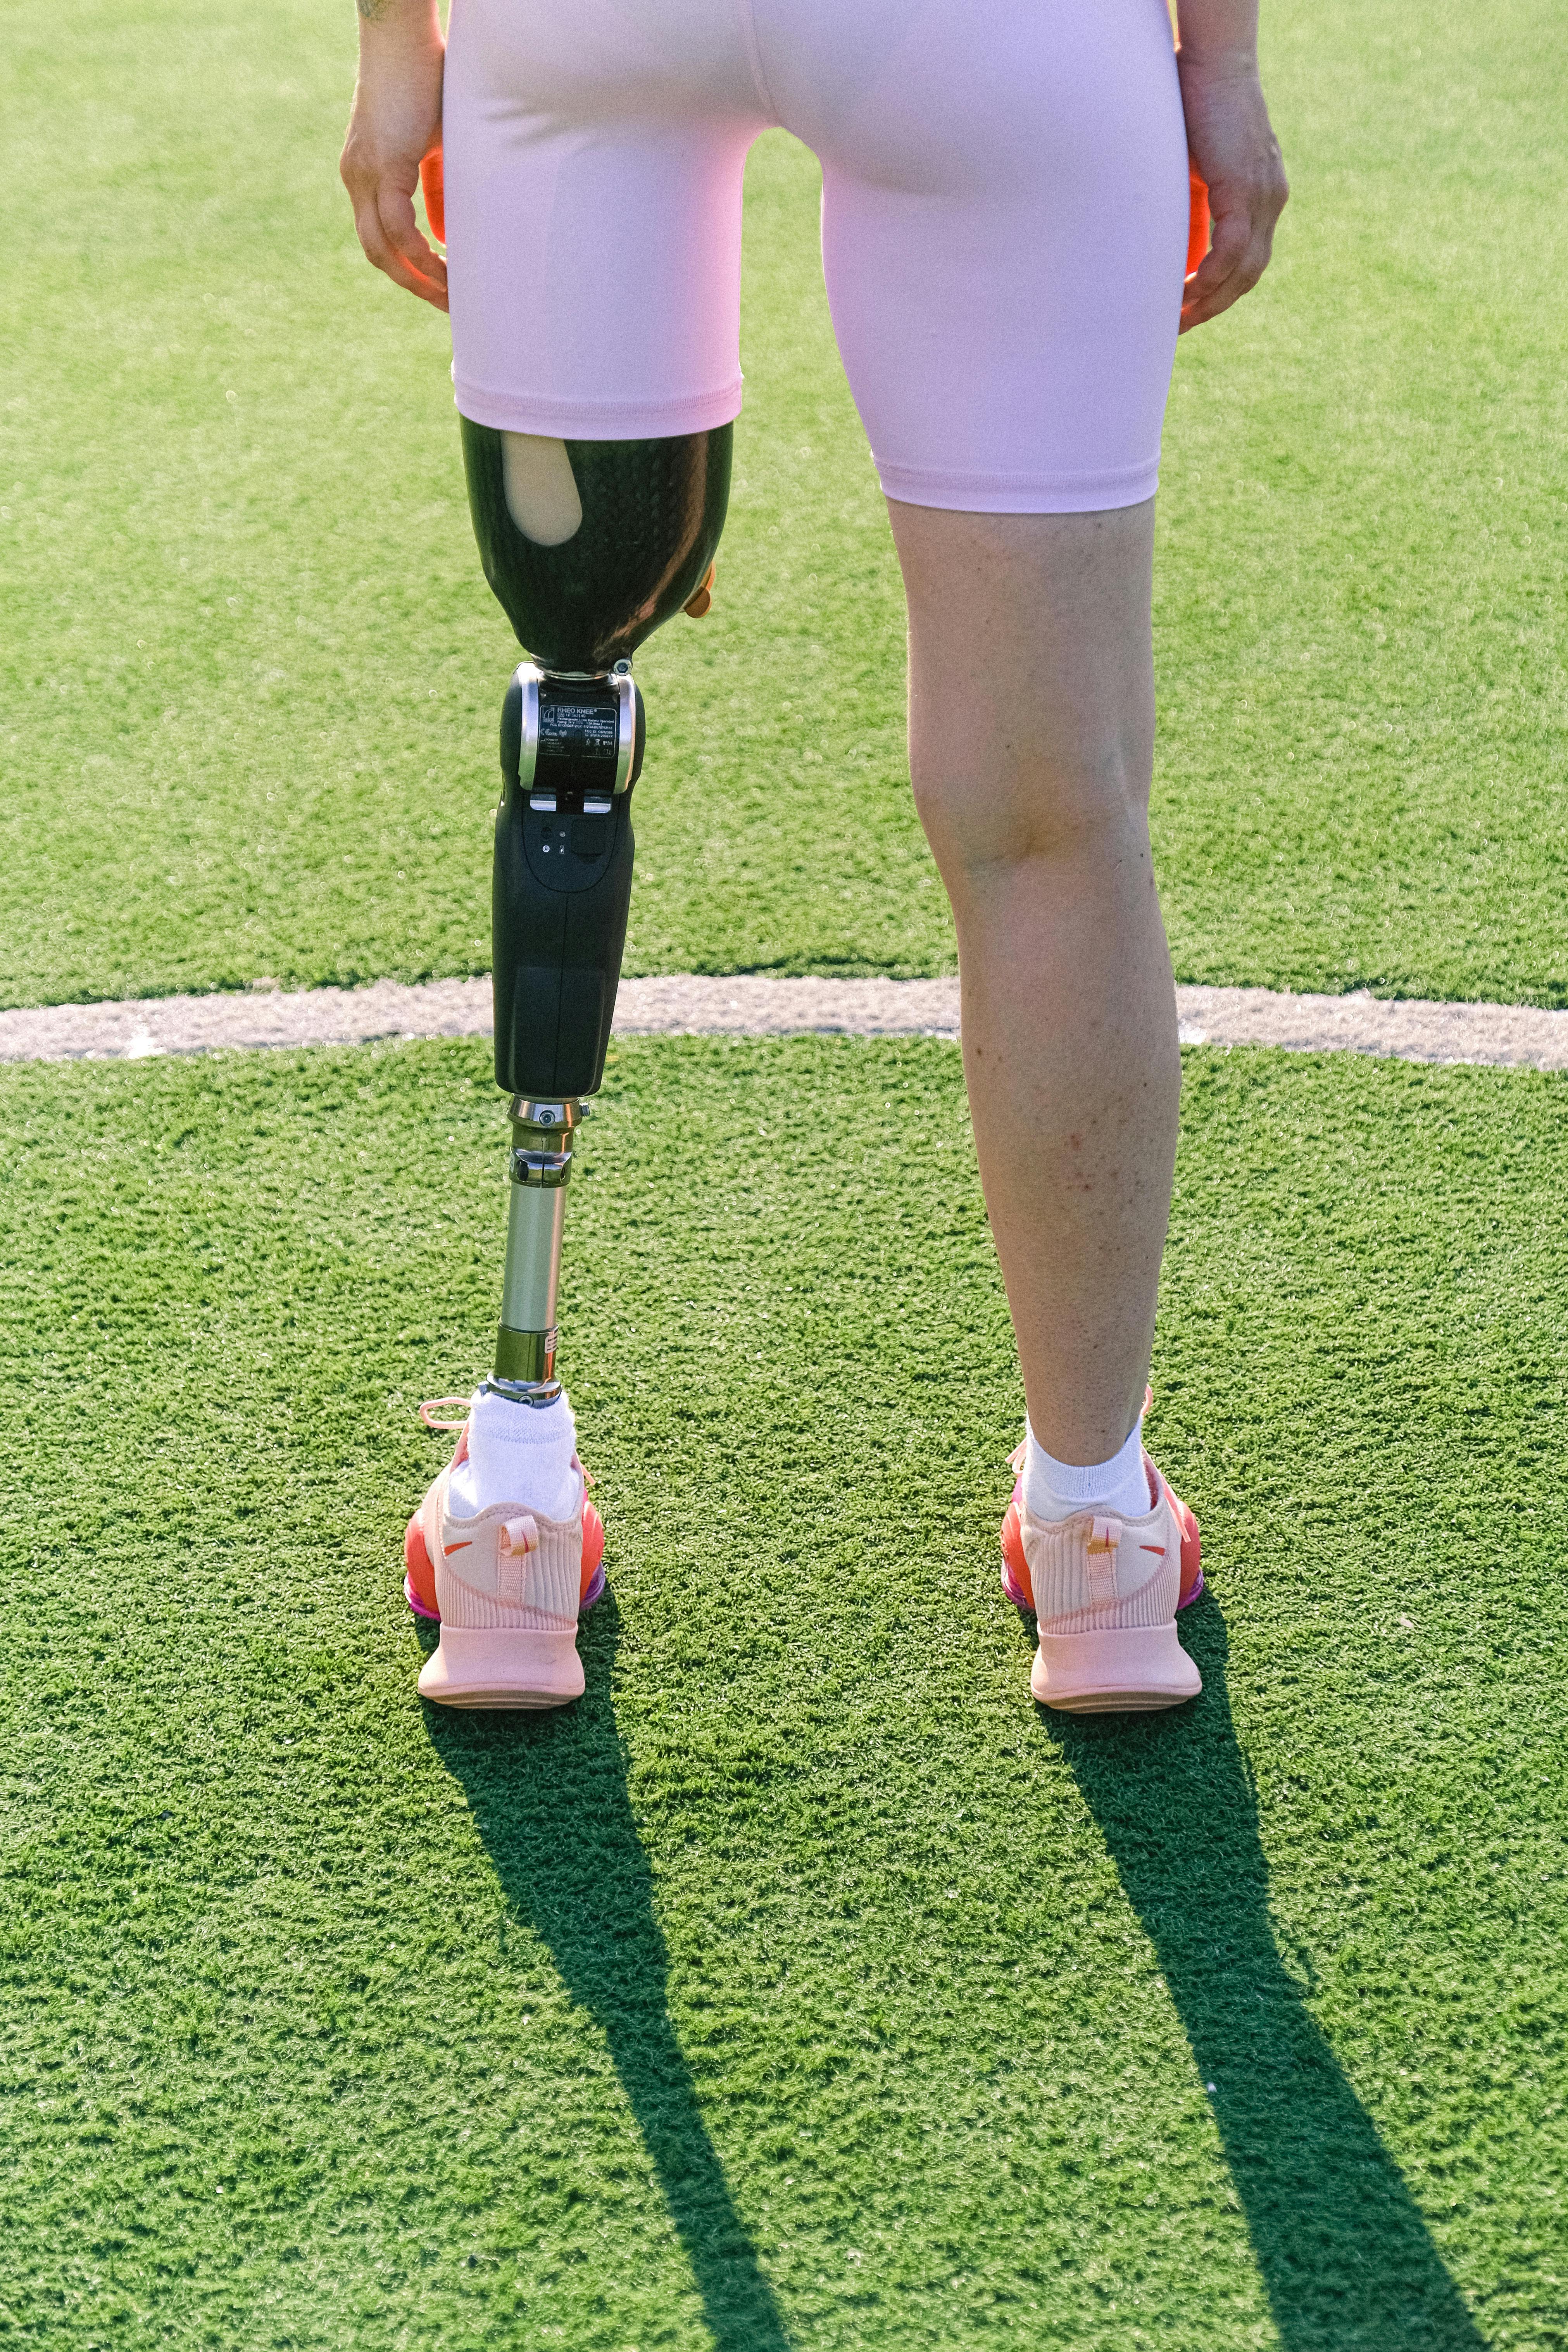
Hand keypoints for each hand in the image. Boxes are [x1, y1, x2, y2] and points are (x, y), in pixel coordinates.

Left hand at [340, 4, 447, 311]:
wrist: (404, 33)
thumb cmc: (428, 78)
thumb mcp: (436, 144)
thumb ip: (435, 189)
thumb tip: (443, 234)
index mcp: (365, 173)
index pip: (381, 237)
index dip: (409, 269)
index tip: (441, 290)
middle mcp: (357, 177)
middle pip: (377, 253)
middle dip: (414, 285)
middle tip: (449, 306)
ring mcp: (364, 172)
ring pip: (383, 248)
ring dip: (418, 278)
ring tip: (452, 296)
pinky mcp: (382, 164)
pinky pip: (397, 228)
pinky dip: (420, 253)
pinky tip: (445, 266)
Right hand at [1177, 50, 1287, 331]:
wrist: (1212, 63)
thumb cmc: (1195, 106)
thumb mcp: (1196, 167)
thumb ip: (1197, 206)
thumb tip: (1176, 246)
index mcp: (1263, 194)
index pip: (1248, 259)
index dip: (1221, 293)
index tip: (1189, 313)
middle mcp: (1270, 199)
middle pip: (1249, 274)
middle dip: (1214, 307)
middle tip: (1179, 328)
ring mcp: (1262, 196)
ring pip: (1244, 270)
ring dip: (1210, 301)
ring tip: (1178, 319)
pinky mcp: (1245, 190)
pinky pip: (1231, 251)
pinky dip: (1209, 277)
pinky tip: (1186, 292)